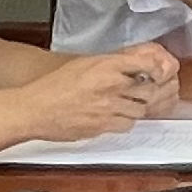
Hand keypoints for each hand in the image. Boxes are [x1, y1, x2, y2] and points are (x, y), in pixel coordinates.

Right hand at [26, 45, 179, 139]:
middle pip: (149, 90)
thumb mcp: (84, 64)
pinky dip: (125, 121)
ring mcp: (108, 108)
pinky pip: (126, 125)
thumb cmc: (54, 85)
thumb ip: (109, 65)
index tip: (157, 72)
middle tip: (145, 91)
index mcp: (106, 66)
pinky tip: (115, 116)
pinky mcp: (102, 126)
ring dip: (137, 107)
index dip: (157, 70)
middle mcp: (111, 86)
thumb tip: (131, 68)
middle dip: (150, 91)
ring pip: (140, 110)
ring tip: (126, 104)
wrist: (34, 109)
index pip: (147, 65)